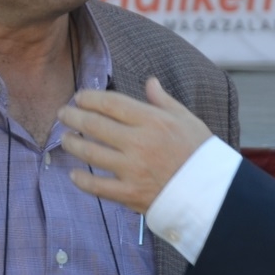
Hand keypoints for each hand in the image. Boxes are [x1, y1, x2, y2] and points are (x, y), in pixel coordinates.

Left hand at [58, 76, 211, 213]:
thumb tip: (150, 81)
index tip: (79, 97)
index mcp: (152, 121)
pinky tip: (73, 174)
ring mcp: (132, 169)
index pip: (111, 103)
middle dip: (73, 116)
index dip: (89, 98)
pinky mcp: (129, 193)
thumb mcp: (187, 119)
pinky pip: (97, 186)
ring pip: (90, 153)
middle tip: (63, 113)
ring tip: (65, 138)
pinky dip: (82, 180)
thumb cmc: (200, 153)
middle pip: (94, 125)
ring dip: (72, 143)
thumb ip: (164, 101)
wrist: (211, 192)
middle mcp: (139, 142)